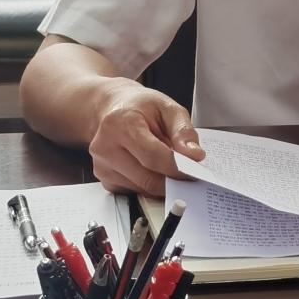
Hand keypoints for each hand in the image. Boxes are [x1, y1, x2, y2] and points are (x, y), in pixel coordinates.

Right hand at [87, 81, 204, 195]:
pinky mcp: (106, 180)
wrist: (112, 108)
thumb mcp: (167, 107)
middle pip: (148, 178)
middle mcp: (106, 147)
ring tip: (168, 163)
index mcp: (120, 123)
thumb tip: (195, 156)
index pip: (152, 156)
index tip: (196, 169)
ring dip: (162, 182)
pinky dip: (149, 184)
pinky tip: (151, 167)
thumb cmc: (140, 107)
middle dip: (173, 179)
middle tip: (190, 173)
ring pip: (143, 188)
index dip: (178, 167)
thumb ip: (183, 131)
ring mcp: (102, 166)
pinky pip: (136, 191)